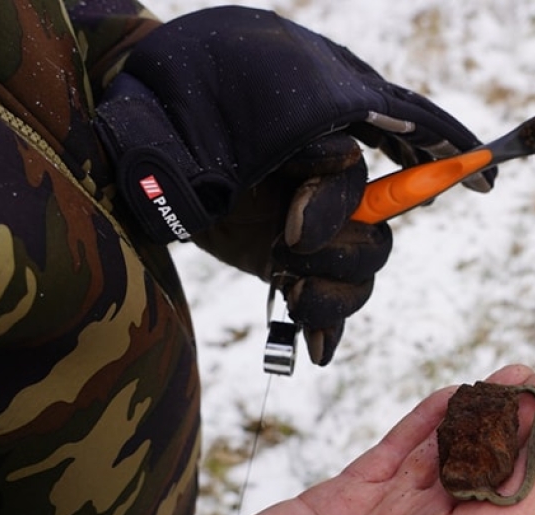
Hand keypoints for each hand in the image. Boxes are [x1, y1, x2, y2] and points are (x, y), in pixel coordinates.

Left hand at [191, 133, 390, 364]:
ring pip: (358, 285)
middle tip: (283, 257)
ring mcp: (318, 250)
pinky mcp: (297, 280)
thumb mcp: (247, 145)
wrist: (162, 191)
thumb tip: (347, 156)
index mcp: (329, 166)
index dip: (333, 215)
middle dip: (334, 261)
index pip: (360, 194)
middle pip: (372, 247)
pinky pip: (329, 314)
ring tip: (294, 300)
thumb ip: (300, 148)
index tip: (291, 232)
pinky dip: (326, 332)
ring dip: (332, 300)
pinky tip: (317, 349)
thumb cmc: (204, 156)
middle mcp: (335, 210)